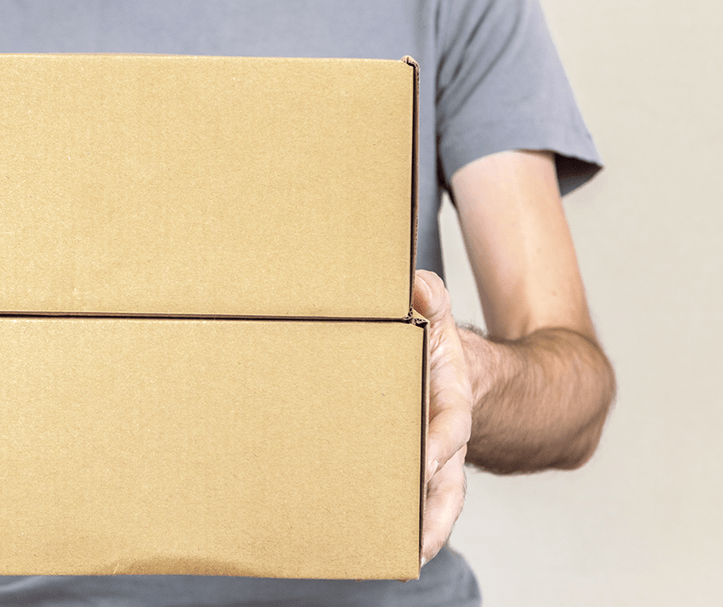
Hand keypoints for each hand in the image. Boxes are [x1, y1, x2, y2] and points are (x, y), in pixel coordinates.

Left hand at [413, 270, 473, 567]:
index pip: (448, 426)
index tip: (425, 460)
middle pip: (449, 484)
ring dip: (420, 530)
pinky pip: (412, 498)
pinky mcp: (416, 469)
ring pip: (433, 501)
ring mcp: (433, 459)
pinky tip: (372, 545)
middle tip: (420, 544)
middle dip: (437, 515)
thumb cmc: (445, 348)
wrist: (475, 375)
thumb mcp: (439, 319)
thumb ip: (431, 301)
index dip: (437, 444)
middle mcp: (446, 438)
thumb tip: (416, 286)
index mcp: (452, 401)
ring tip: (401, 561)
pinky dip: (401, 521)